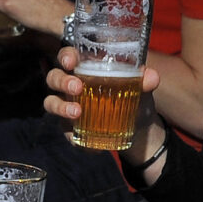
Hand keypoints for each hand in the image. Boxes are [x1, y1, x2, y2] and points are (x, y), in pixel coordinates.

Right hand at [43, 46, 164, 166]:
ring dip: (60, 107)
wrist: (138, 124)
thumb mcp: (142, 87)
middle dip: (62, 81)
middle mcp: (71, 84)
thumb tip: (151, 77)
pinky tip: (90, 145)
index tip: (71, 61)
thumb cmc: (134, 94)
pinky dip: (74, 138)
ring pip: (50, 102)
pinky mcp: (69, 127)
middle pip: (53, 77)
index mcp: (85, 67)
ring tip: (76, 113)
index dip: (65, 56)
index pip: (68, 55)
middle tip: (77, 88)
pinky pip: (65, 132)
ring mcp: (67, 105)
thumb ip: (145, 80)